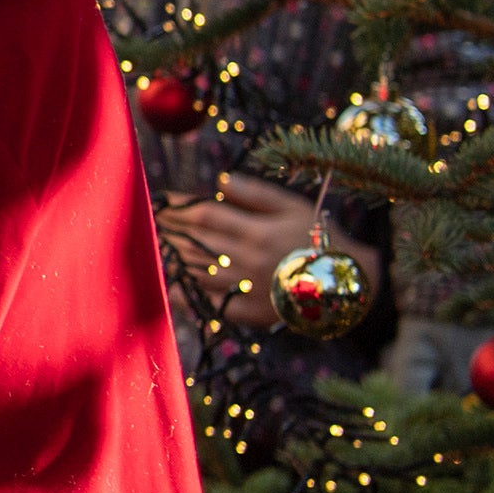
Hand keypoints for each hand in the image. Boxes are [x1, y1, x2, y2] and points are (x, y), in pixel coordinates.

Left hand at [160, 172, 364, 331]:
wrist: (346, 285)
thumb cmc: (319, 239)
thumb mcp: (295, 208)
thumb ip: (257, 194)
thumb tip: (220, 180)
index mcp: (257, 231)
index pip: (205, 215)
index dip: (179, 207)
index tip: (160, 200)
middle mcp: (247, 260)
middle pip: (195, 242)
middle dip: (168, 229)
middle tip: (147, 220)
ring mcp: (245, 288)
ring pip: (196, 270)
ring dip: (171, 256)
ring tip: (152, 244)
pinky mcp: (247, 312)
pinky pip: (208, 303)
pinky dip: (185, 294)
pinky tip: (166, 283)